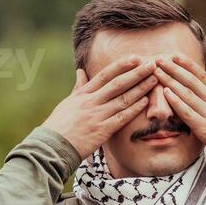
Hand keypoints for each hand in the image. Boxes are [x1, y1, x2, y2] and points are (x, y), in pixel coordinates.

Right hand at [40, 56, 158, 156]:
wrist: (51, 147)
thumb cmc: (58, 125)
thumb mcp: (67, 102)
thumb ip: (78, 87)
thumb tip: (80, 71)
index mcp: (83, 94)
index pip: (105, 75)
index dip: (122, 65)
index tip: (136, 58)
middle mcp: (91, 102)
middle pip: (118, 84)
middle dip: (137, 73)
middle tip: (152, 64)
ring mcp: (97, 116)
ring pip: (123, 99)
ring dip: (140, 88)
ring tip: (154, 80)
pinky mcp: (101, 131)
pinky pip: (121, 117)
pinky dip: (134, 109)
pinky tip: (146, 102)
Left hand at [155, 54, 205, 160]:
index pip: (203, 77)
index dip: (188, 65)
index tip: (176, 56)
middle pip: (192, 81)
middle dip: (174, 69)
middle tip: (160, 59)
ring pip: (187, 93)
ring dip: (170, 81)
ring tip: (157, 72)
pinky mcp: (204, 127)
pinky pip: (187, 112)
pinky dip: (176, 101)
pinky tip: (166, 92)